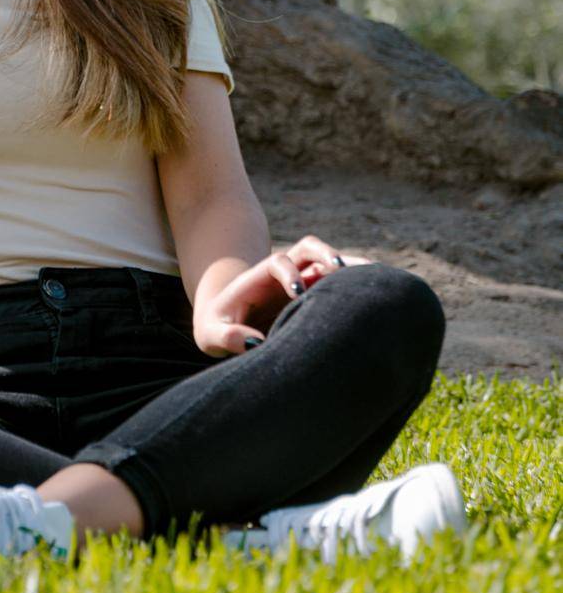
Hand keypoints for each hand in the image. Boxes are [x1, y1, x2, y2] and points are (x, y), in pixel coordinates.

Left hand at [193, 235, 372, 358]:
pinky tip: (379, 295)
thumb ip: (227, 337)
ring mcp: (303, 280)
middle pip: (308, 248)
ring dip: (349, 264)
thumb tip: (254, 344)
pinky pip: (339, 282)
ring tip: (374, 277)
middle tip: (342, 271)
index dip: (290, 273)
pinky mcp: (316, 295)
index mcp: (259, 278)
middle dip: (325, 254)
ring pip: (328, 261)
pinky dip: (357, 282)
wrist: (226, 323)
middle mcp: (285, 273)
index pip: (278, 262)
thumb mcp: (211, 334)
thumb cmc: (218, 328)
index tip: (299, 293)